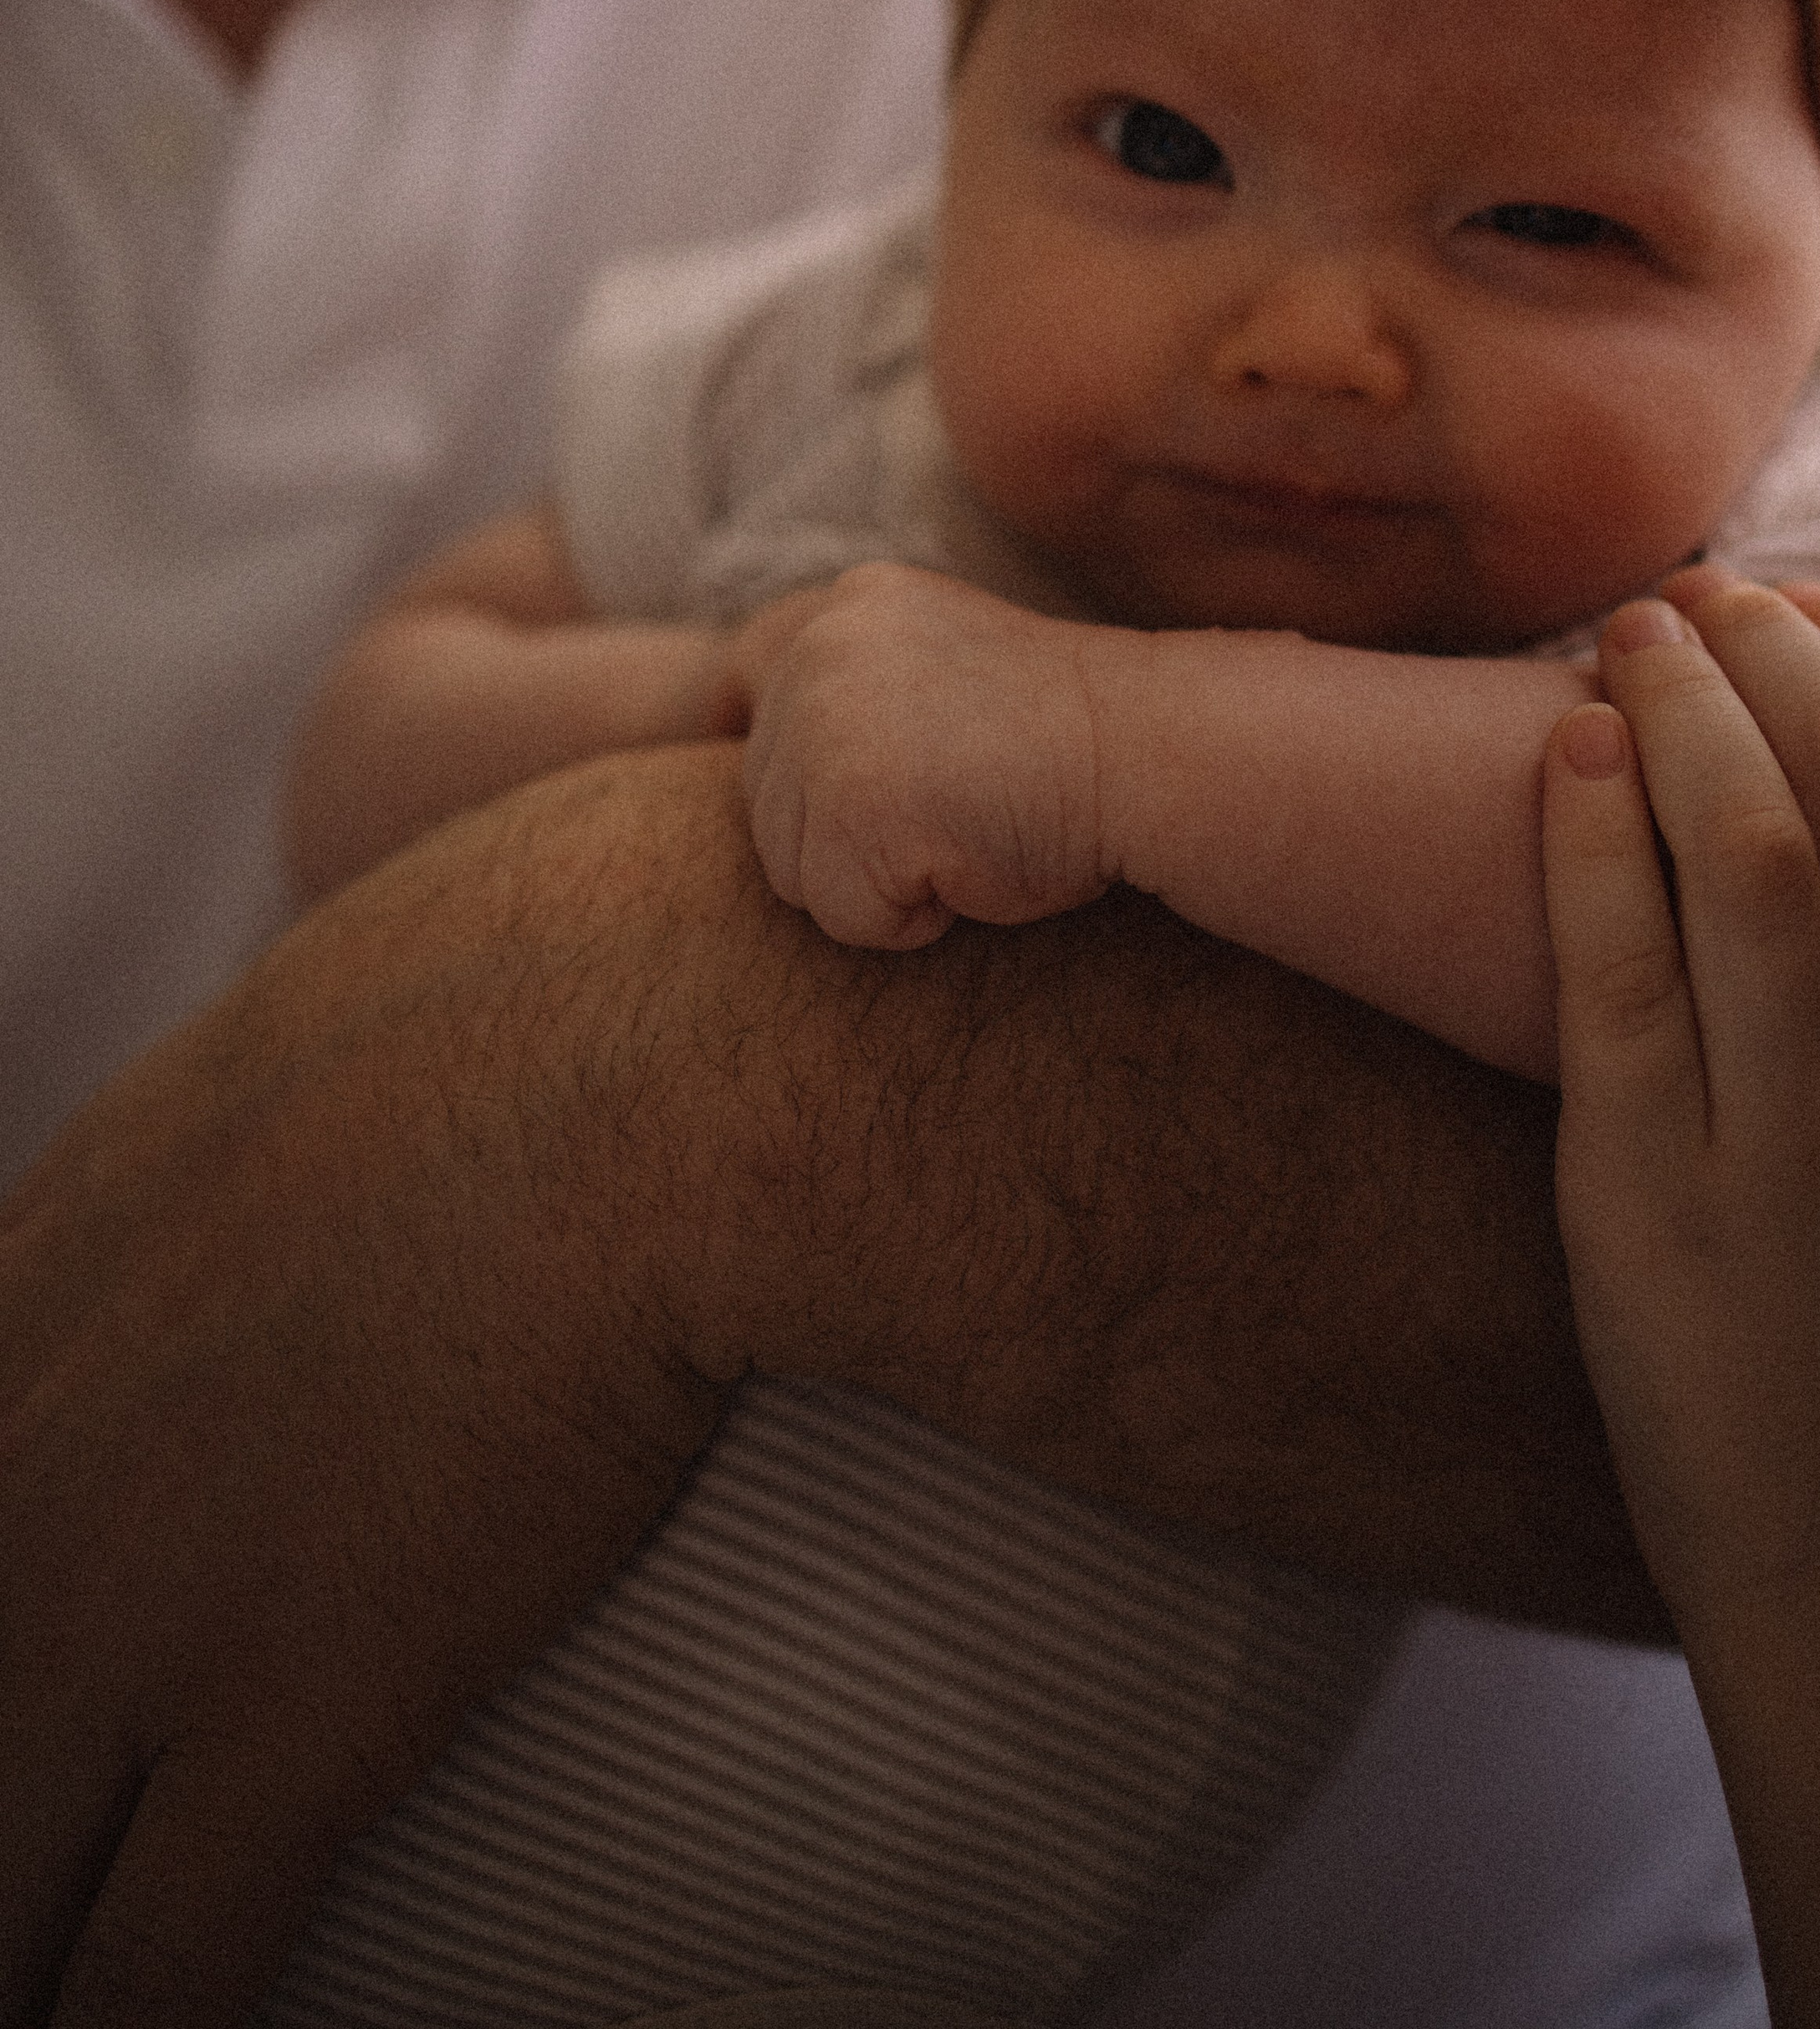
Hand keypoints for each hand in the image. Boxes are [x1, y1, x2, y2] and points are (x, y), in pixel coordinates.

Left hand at [0, 751, 775, 2028]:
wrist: (670, 1056)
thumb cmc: (562, 977)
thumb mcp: (341, 1015)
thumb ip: (295, 1115)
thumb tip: (373, 1129)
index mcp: (42, 1279)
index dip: (15, 1598)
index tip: (56, 1663)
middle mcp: (32, 1459)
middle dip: (4, 1773)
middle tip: (43, 1848)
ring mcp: (129, 1607)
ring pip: (0, 1864)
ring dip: (29, 1940)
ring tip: (52, 1984)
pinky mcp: (284, 1729)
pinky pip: (148, 1974)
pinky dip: (135, 2025)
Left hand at [715, 564, 1122, 948]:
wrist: (1149, 753)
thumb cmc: (1065, 739)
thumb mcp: (944, 670)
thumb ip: (863, 687)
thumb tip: (761, 729)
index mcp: (846, 606)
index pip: (745, 694)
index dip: (782, 758)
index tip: (832, 776)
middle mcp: (818, 650)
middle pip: (766, 804)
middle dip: (848, 837)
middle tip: (957, 810)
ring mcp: (823, 724)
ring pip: (793, 869)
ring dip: (875, 881)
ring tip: (965, 831)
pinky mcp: (846, 805)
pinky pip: (842, 916)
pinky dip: (907, 920)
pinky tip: (972, 865)